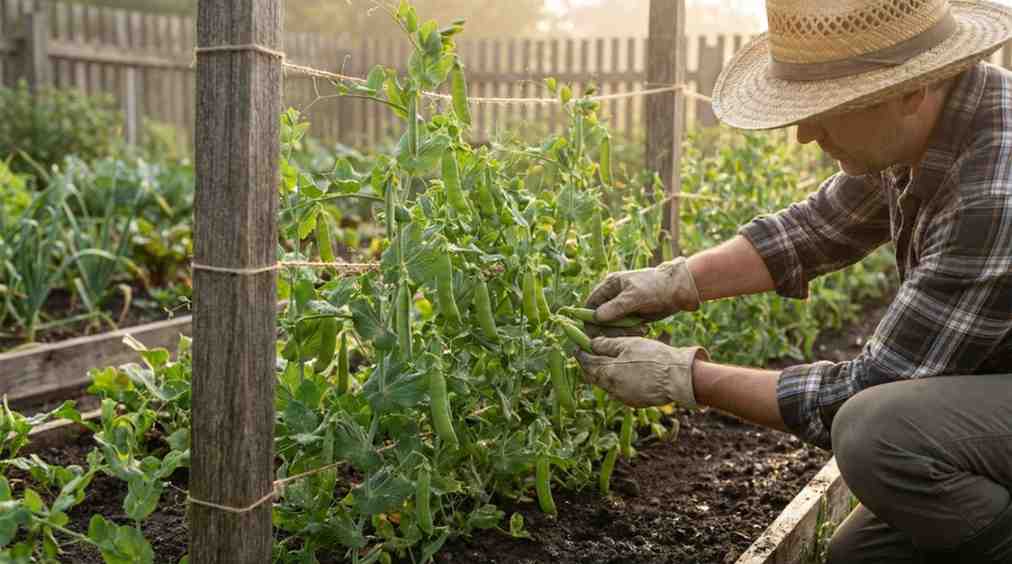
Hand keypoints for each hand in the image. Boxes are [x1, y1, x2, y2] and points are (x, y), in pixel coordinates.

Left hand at [575, 337, 707, 407]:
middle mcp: (612, 389)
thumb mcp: (628, 344)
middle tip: (588, 355)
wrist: (677, 377)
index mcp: (608, 373)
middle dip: (589, 366)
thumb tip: (591, 344)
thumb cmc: (653, 357)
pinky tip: (622, 374)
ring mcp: (623, 398)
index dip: (581, 354)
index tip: (578, 347)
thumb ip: (606, 345)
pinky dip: (616, 382)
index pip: (587, 364)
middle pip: (594, 377)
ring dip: (602, 374)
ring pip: (606, 385)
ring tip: (605, 363)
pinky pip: (619, 391)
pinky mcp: (634, 402)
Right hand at [586, 257, 700, 322]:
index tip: (596, 332)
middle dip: (610, 329)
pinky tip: (644, 330)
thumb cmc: (656, 287)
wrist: (679, 291)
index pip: (591, 304)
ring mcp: (623, 308)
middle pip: (600, 319)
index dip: (590, 319)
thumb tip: (596, 317)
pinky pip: (624, 329)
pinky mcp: (632, 317)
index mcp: (610, 285)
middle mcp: (613, 297)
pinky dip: (631, 332)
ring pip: (612, 326)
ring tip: (640, 330)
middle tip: (624, 333)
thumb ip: (615, 307)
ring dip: (623, 332)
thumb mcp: (635, 296)